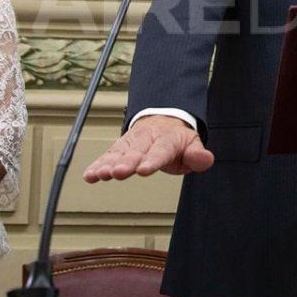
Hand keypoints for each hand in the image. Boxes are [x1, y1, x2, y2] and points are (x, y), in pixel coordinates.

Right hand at [83, 115, 213, 182]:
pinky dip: (98, 165)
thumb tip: (207, 159)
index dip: (152, 160)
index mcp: (167, 139)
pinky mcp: (119, 148)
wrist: (162, 121)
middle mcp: (146, 139)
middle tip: (119, 172)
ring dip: (108, 164)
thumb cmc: (177, 140)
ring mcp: (131, 143)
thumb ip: (197, 155)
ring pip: (119, 153)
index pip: (160, 151)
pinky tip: (89, 176)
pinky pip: (108, 156)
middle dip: (126, 163)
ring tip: (100, 174)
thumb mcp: (192, 144)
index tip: (143, 170)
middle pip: (136, 152)